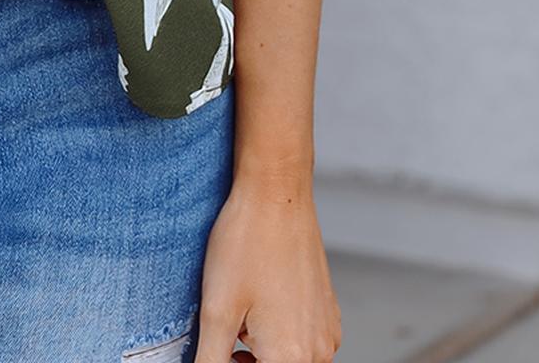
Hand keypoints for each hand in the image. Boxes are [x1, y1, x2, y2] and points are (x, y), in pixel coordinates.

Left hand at [193, 171, 341, 362]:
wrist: (276, 193)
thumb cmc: (246, 243)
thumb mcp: (216, 311)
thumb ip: (211, 360)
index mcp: (292, 358)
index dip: (233, 362)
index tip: (223, 342)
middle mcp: (318, 351)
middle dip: (248, 361)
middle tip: (230, 331)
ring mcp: (327, 331)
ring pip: (289, 359)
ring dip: (263, 350)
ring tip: (242, 312)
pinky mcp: (328, 312)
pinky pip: (302, 340)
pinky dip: (279, 333)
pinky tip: (260, 299)